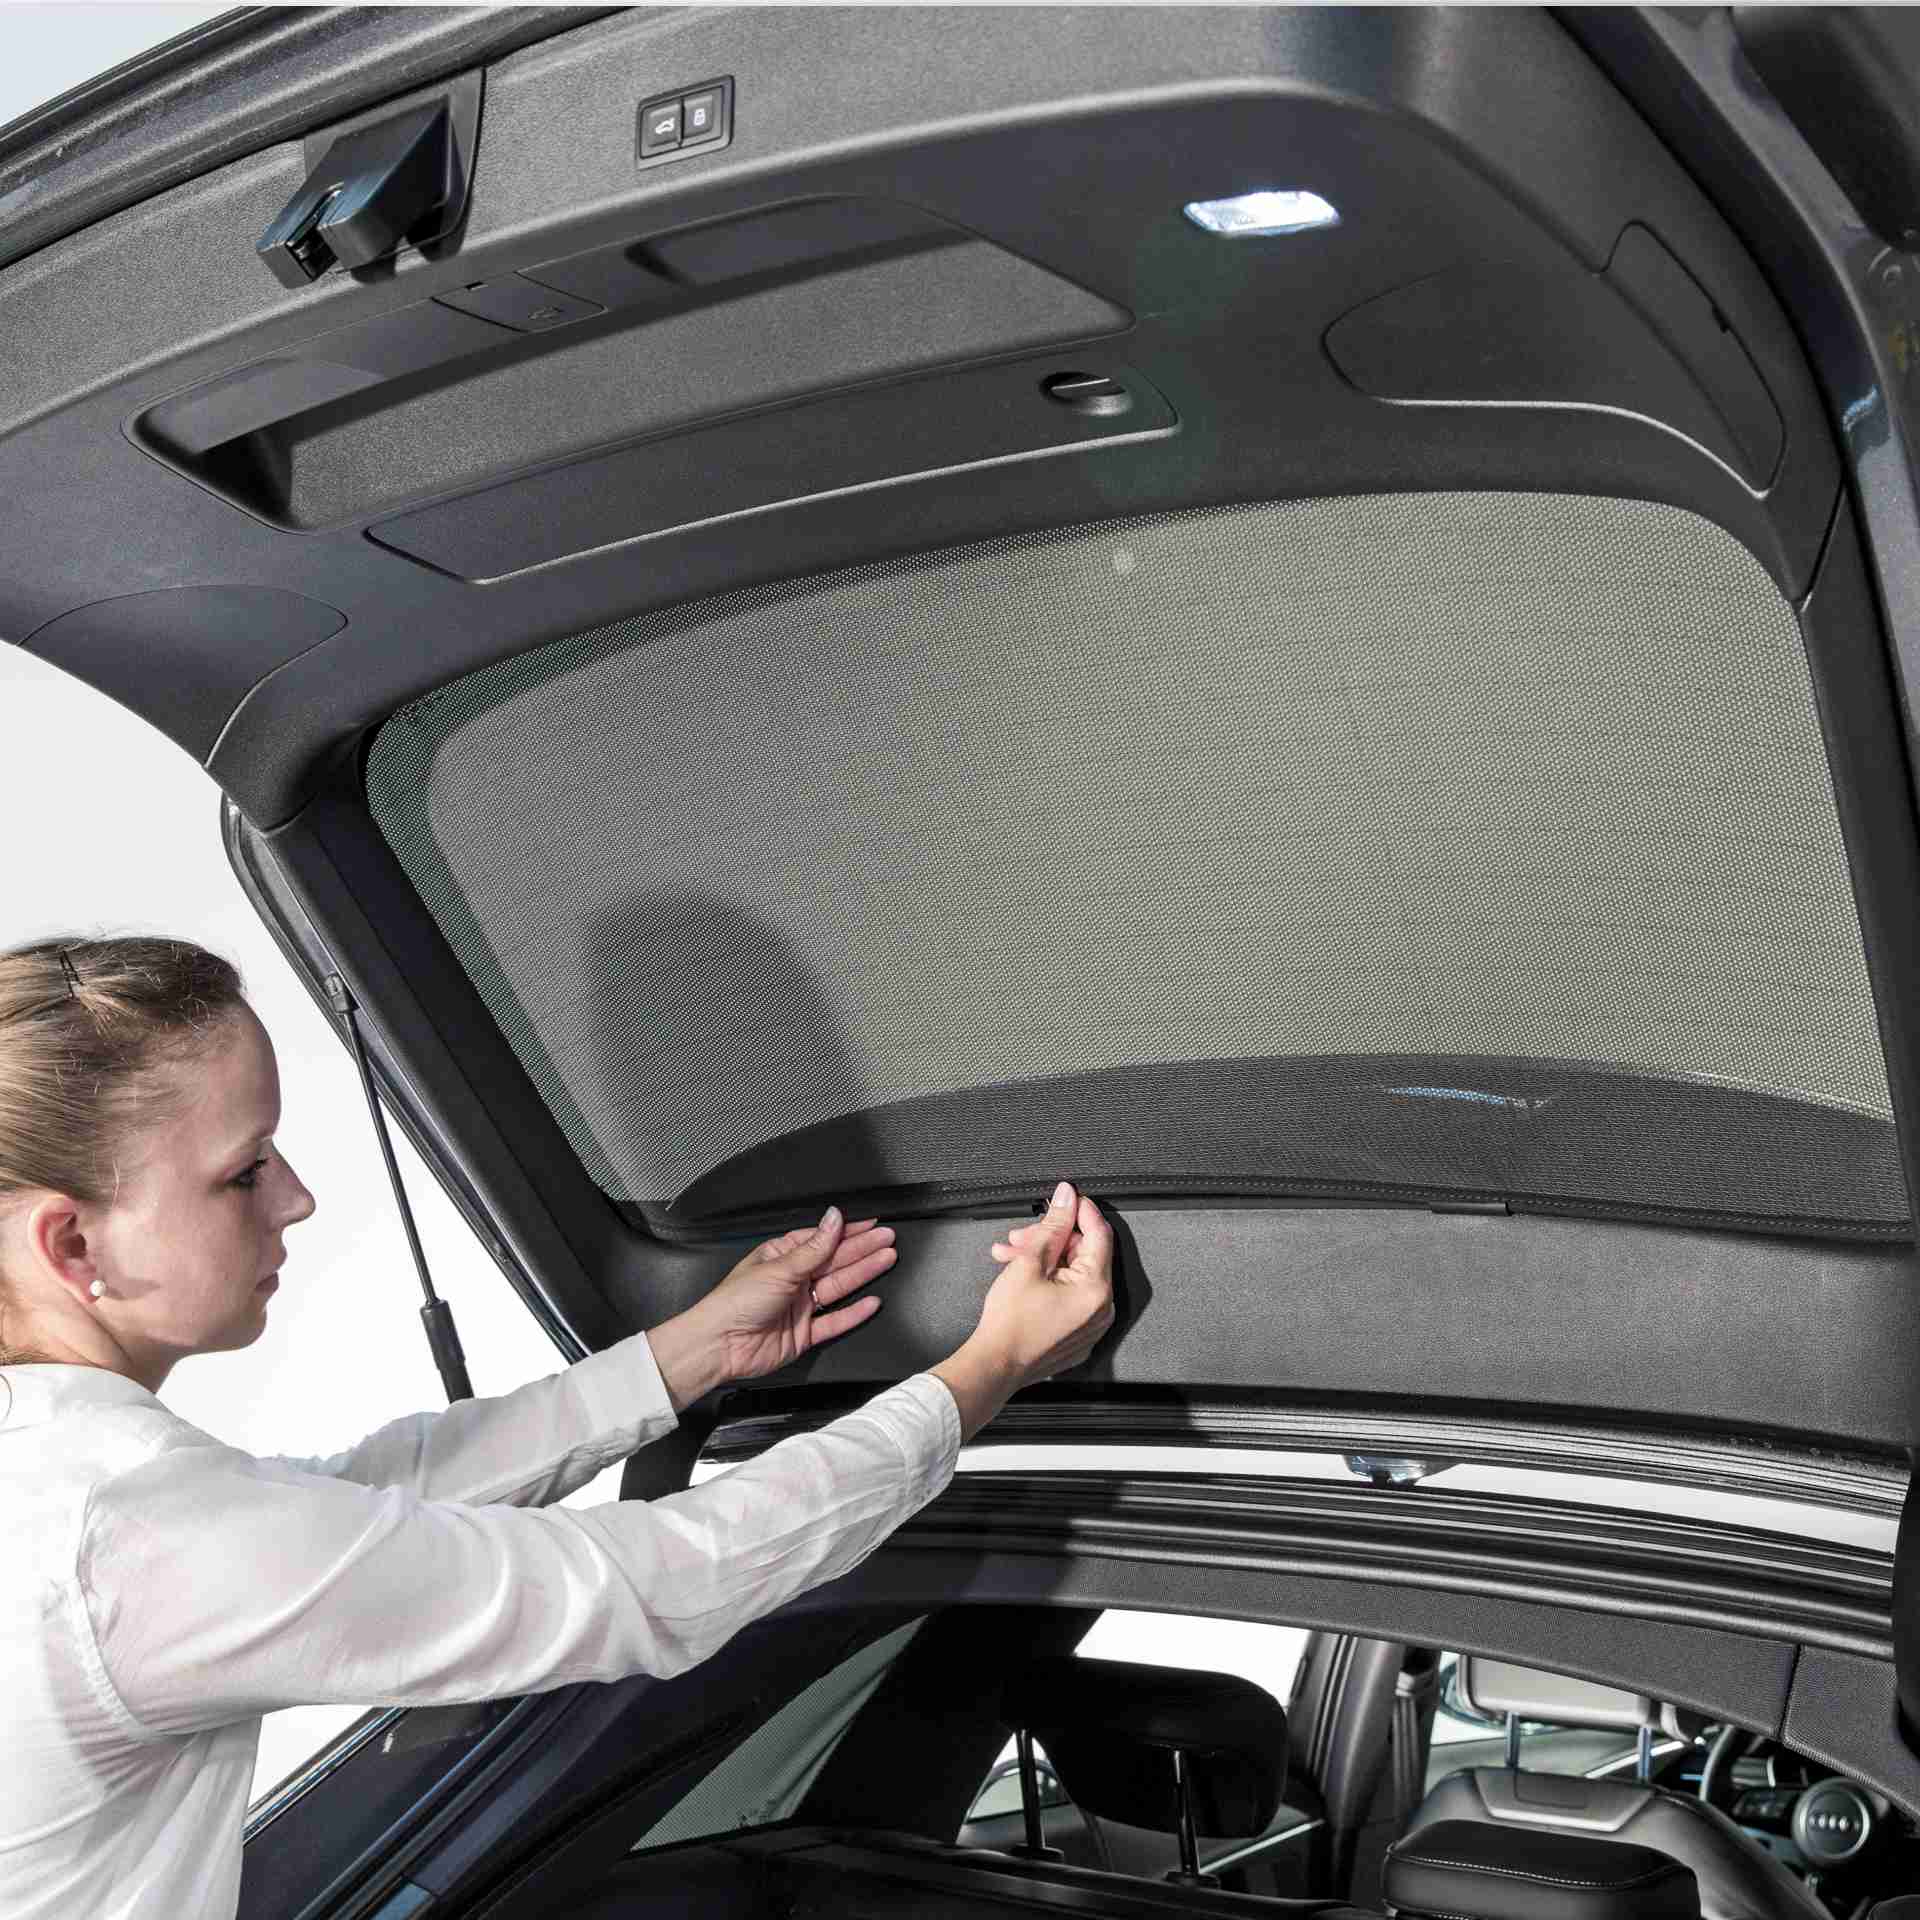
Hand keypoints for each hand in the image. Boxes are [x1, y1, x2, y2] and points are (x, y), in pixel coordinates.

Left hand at [646, 1206, 895, 1409]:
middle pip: (834, 1261)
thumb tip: (833, 1219)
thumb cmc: (733, 1302)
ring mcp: (799, 1307)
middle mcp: (792, 1280)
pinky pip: (835, 1321)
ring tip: (886, 1259)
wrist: (719, 1345)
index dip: (847, 1231)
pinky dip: (854, 1313)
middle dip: (862, 1248)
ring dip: (863, 1273)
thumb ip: (813, 1247)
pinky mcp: (804, 1333)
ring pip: (838, 1287)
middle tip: (887, 1239)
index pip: (821, 1240)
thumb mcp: (779, 1267)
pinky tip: (871, 1302)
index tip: (871, 1224)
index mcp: (781, 1256)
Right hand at [933, 1182, 1114, 1438]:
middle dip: (1050, 1239)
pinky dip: (1050, 1282)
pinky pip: (1070, 1297)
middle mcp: (1101, 1309)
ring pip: (1073, 1275)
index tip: (1069, 1198)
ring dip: (1043, 1259)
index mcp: (1096, 1289)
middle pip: (1083, 1255)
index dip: (1082, 1211)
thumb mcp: (1029, 1261)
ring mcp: (1091, 1325)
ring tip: (1011, 1256)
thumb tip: (1066, 1199)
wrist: (995, 1365)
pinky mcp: (1078, 1334)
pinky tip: (1022, 1276)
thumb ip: (1053, 1225)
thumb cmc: (1010, 1324)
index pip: (1100, 1234)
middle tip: (1023, 1235)